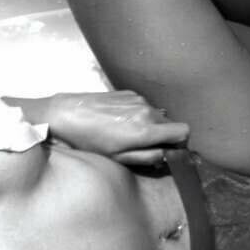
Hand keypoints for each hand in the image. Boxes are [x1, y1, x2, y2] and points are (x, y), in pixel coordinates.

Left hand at [45, 91, 188, 165]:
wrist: (66, 114)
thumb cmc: (89, 140)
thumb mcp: (119, 157)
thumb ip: (148, 157)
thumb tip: (167, 155)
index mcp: (146, 129)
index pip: (184, 132)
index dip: (178, 144)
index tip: (166, 151)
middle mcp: (147, 111)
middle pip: (172, 124)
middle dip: (163, 136)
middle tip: (142, 146)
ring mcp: (138, 99)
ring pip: (158, 115)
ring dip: (150, 126)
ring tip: (126, 134)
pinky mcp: (128, 92)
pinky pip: (144, 106)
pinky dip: (139, 115)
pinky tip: (119, 121)